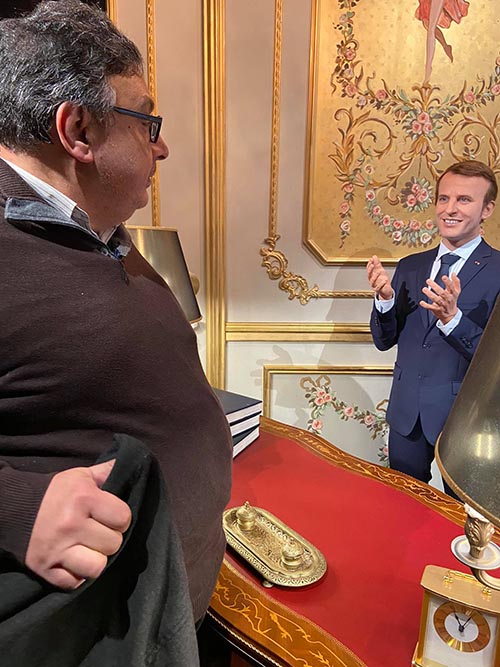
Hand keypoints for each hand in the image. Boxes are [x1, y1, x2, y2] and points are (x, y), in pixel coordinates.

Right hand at [25, 460, 130, 589]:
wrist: (16, 510)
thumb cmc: (56, 493)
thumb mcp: (81, 476)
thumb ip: (108, 471)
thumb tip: (133, 462)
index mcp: (83, 498)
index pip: (123, 518)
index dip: (120, 519)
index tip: (109, 516)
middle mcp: (71, 524)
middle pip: (113, 544)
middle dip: (108, 539)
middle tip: (96, 532)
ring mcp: (57, 549)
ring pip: (97, 567)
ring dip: (95, 560)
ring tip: (87, 548)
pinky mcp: (45, 569)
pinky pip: (75, 582)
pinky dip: (76, 575)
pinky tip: (72, 561)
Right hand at [366, 255, 393, 300]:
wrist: (386, 290)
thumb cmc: (383, 280)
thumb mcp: (381, 270)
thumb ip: (377, 264)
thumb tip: (374, 257)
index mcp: (372, 275)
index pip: (369, 269)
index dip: (369, 264)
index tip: (371, 260)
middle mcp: (372, 280)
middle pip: (369, 275)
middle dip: (370, 270)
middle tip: (372, 265)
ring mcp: (374, 286)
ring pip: (372, 281)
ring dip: (375, 276)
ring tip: (379, 271)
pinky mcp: (378, 290)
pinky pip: (378, 287)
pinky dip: (381, 284)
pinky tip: (384, 280)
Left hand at [420, 273, 460, 323]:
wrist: (450, 314)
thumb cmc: (452, 301)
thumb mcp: (456, 291)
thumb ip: (455, 282)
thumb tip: (453, 274)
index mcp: (453, 294)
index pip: (451, 287)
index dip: (448, 282)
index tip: (444, 277)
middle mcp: (448, 299)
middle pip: (442, 293)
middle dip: (435, 286)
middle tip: (428, 281)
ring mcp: (442, 305)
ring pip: (436, 299)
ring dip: (430, 294)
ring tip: (424, 289)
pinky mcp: (436, 309)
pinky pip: (430, 307)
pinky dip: (426, 305)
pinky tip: (421, 302)